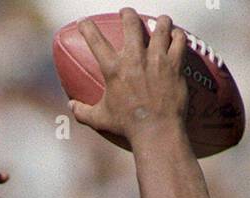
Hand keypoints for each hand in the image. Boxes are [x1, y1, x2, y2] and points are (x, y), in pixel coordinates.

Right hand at [70, 10, 188, 147]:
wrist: (157, 132)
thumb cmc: (127, 127)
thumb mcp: (101, 119)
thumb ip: (83, 112)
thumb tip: (71, 106)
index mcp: (113, 69)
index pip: (95, 40)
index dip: (87, 27)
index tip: (84, 23)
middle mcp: (134, 58)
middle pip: (131, 22)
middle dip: (128, 14)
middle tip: (127, 14)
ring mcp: (156, 59)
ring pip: (160, 26)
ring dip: (160, 21)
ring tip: (160, 22)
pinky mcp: (174, 65)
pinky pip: (179, 40)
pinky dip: (177, 36)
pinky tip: (176, 36)